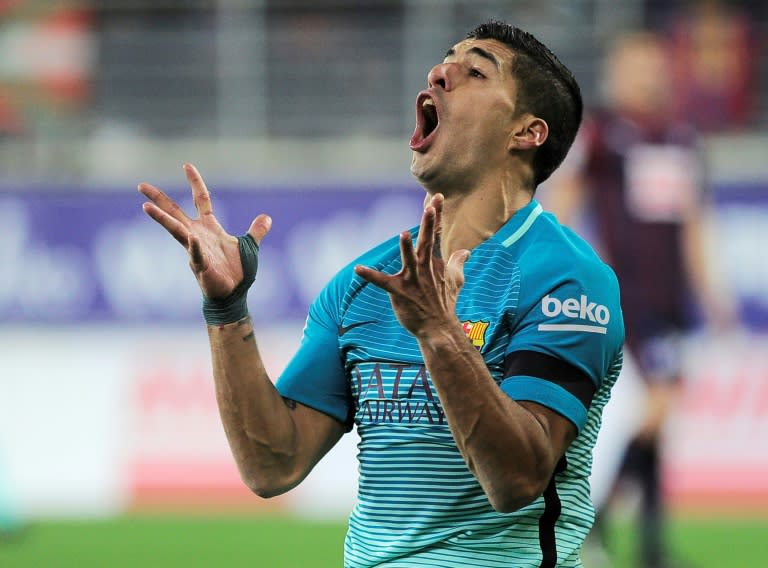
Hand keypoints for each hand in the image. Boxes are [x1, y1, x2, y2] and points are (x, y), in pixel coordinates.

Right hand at [138, 163, 271, 299]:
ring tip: (146, 207)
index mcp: (210, 228)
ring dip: (162, 219)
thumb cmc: (238, 272)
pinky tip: (191, 238)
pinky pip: (196, 254)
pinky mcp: (201, 266)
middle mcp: (198, 235)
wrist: (234, 295)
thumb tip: (267, 218)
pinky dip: (195, 247)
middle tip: (141, 185)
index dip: (195, 183)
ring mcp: (196, 250)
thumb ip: (256, 231)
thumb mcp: (250, 246)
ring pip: (176, 230)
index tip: (187, 165)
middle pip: (175, 212)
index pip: (201, 200)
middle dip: (159, 199)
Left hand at [354, 193, 469, 336]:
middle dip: (428, 225)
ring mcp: (412, 280)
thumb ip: (457, 262)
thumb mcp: (455, 280)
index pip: (435, 235)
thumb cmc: (445, 302)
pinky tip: (358, 269)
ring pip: (409, 260)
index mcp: (434, 262)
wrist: (438, 327)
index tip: (438, 198)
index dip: (437, 216)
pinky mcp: (399, 292)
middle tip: (430, 208)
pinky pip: (382, 282)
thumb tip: (465, 251)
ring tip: (404, 234)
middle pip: (427, 242)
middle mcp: (424, 268)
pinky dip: (370, 275)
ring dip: (407, 249)